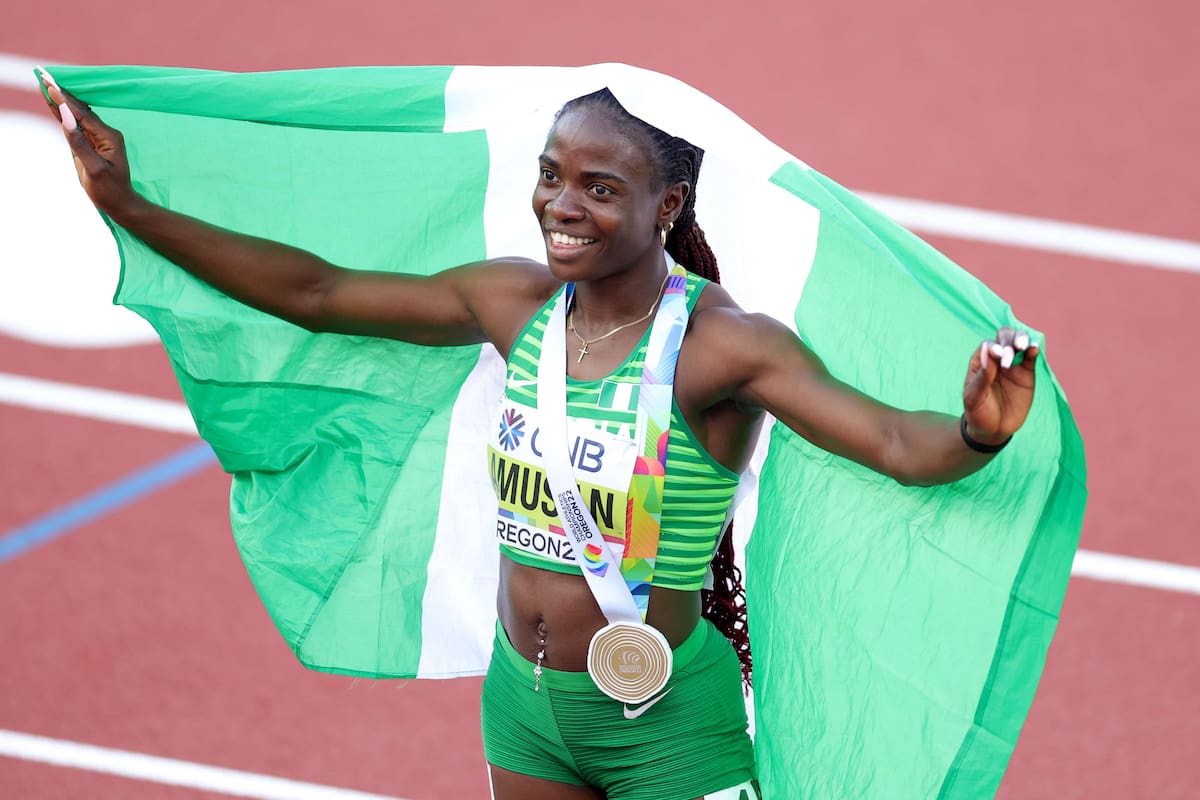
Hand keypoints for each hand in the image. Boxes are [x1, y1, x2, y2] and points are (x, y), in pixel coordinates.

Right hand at [38, 67, 137, 217]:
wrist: (121, 204)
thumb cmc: (110, 190)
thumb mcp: (93, 168)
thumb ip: (79, 142)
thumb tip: (67, 118)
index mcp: (109, 137)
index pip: (82, 114)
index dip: (64, 98)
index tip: (49, 83)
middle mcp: (106, 133)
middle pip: (80, 109)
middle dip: (62, 93)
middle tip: (44, 75)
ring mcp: (100, 138)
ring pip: (77, 115)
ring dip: (62, 100)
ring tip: (46, 83)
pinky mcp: (93, 143)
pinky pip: (76, 125)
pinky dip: (64, 113)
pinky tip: (54, 103)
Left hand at [961, 326, 1038, 444]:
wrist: (993, 430)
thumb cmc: (978, 412)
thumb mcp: (974, 396)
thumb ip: (982, 376)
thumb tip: (988, 350)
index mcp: (980, 361)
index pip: (988, 345)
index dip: (994, 347)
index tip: (998, 355)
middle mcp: (997, 359)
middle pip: (1003, 337)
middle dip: (1008, 340)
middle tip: (1012, 352)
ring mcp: (1013, 364)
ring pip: (1018, 342)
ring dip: (1021, 339)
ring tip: (1023, 346)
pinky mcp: (1027, 373)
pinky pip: (1031, 357)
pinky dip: (1034, 349)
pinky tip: (1034, 349)